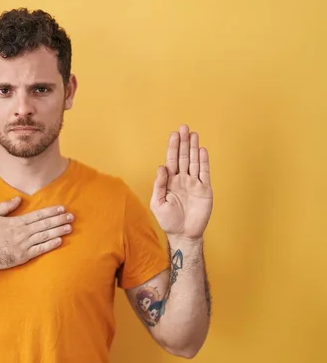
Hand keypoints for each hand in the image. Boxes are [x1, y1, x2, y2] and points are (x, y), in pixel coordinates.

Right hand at [0, 197, 73, 269]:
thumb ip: (5, 206)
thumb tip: (18, 199)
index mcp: (16, 222)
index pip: (38, 215)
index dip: (51, 211)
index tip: (62, 208)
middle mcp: (22, 232)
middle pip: (45, 224)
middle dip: (59, 219)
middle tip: (71, 216)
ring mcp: (23, 245)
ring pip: (45, 236)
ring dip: (59, 231)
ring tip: (69, 227)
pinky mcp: (23, 256)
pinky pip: (40, 250)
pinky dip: (50, 245)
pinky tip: (59, 241)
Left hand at [150, 125, 212, 239]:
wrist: (183, 234)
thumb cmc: (168, 220)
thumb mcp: (157, 203)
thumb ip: (159, 184)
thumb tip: (161, 167)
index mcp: (170, 181)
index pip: (171, 160)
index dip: (173, 147)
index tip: (174, 134)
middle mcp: (182, 179)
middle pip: (184, 157)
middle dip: (184, 143)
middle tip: (184, 127)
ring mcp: (194, 183)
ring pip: (195, 161)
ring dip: (194, 148)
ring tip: (194, 134)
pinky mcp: (205, 189)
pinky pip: (204, 173)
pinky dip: (204, 161)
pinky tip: (202, 150)